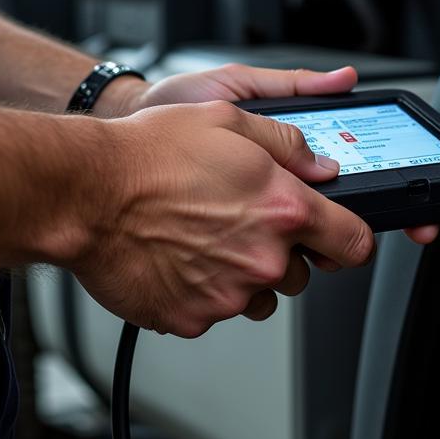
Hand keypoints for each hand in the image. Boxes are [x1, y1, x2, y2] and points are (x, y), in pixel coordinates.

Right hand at [72, 100, 374, 336]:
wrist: (85, 193)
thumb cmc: (150, 153)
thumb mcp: (230, 119)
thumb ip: (288, 145)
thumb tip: (318, 165)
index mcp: (284, 209)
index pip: (354, 243)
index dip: (350, 238)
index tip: (340, 237)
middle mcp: (263, 258)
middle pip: (302, 272)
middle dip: (282, 250)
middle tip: (240, 220)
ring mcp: (228, 295)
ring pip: (259, 295)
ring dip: (244, 273)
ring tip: (204, 236)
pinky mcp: (192, 319)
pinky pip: (215, 310)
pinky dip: (203, 290)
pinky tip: (177, 256)